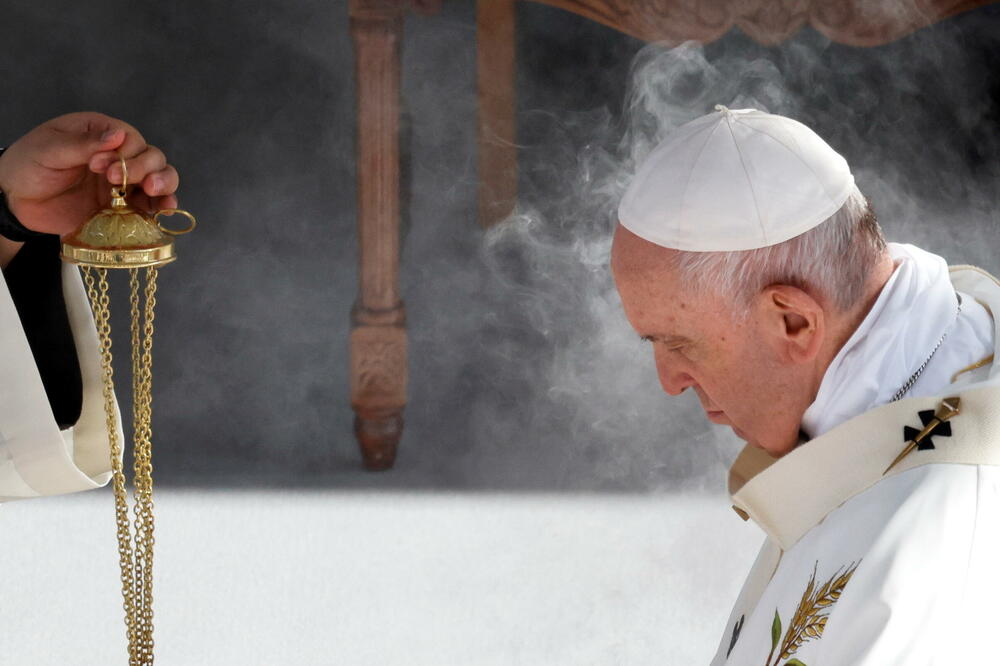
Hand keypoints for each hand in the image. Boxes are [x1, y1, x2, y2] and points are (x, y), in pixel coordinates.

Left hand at [0, 111, 179, 237]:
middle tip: (115, 180)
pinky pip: (149, 206)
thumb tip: (117, 135)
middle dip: (144, 168)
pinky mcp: (123, 207)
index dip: (124, 153)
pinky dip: (160, 208)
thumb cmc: (27, 164)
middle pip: (153, 158)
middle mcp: (119, 156)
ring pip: (161, 179)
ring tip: (153, 192)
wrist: (15, 200)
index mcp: (101, 133)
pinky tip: (163, 211)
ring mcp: (124, 183)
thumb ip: (83, 143)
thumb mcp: (49, 148)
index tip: (97, 165)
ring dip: (163, 185)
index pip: (132, 139)